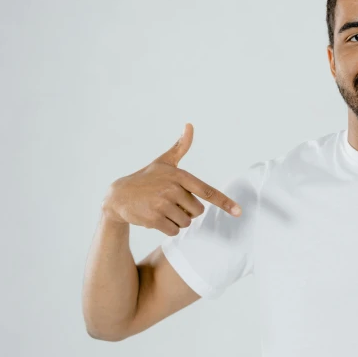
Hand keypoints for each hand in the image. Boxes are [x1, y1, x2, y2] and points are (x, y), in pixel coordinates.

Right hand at [102, 123, 242, 235]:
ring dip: (178, 220)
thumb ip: (180, 146)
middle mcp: (172, 189)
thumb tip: (190, 125)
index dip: (224, 202)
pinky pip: (174, 231)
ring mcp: (162, 204)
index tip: (239, 211)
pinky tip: (157, 218)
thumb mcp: (163, 161)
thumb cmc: (146, 178)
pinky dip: (168, 228)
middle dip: (188, 211)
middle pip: (198, 211)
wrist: (118, 196)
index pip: (206, 191)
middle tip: (172, 203)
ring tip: (163, 209)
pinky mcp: (153, 219)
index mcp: (179, 175)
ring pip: (186, 222)